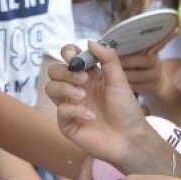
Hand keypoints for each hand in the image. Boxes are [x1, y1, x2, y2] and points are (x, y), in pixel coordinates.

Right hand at [45, 42, 167, 175]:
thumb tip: (89, 41)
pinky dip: (75, 110)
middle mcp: (75, 88)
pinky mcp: (67, 123)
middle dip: (65, 72)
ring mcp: (69, 105)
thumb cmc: (126, 109)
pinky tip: (91, 116)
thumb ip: (108, 58)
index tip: (75, 56)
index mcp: (88, 75)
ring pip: (50, 88)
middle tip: (83, 79)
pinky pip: (60, 111)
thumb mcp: (120, 80)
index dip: (67, 53)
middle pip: (54, 71)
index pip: (68, 57)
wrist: (130, 138)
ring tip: (83, 96)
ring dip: (65, 88)